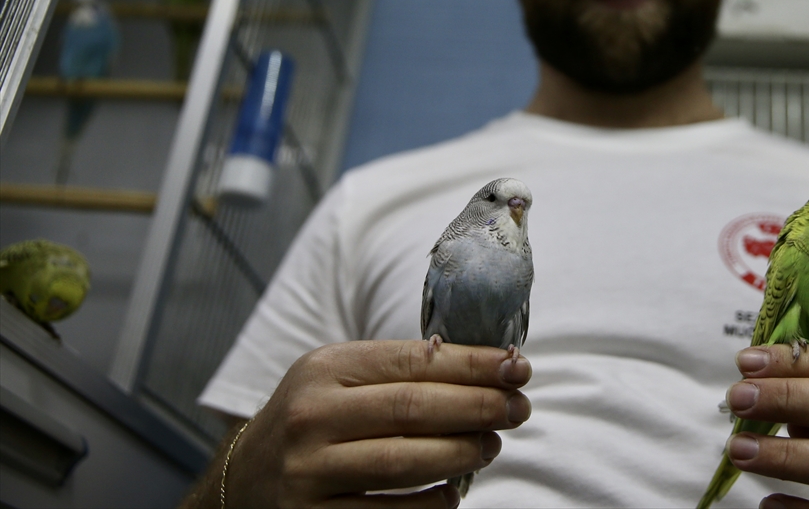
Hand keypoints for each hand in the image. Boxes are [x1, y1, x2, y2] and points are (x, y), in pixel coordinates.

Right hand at [223, 340, 531, 507]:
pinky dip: (429, 504)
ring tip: (491, 446)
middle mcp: (312, 416)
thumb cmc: (314, 423)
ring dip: (461, 454)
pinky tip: (452, 493)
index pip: (414, 361)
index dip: (474, 364)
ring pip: (403, 462)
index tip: (518, 367)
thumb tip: (488, 369)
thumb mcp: (338, 381)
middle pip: (413, 409)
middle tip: (519, 409)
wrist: (242, 482)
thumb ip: (398, 373)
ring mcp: (308, 471)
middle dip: (478, 407)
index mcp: (325, 368)